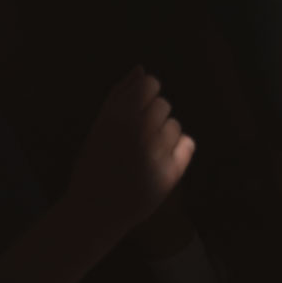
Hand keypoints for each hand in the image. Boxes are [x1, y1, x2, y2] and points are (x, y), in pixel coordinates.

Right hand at [64, 68, 195, 243]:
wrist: (94, 212)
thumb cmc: (95, 166)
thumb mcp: (98, 127)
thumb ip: (119, 95)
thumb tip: (142, 69)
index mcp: (116, 116)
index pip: (151, 84)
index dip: (145, 97)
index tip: (136, 113)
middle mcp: (137, 131)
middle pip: (164, 105)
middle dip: (153, 118)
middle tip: (136, 140)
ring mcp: (155, 153)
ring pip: (175, 125)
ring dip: (164, 136)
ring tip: (145, 155)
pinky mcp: (170, 174)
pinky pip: (187, 144)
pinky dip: (179, 151)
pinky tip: (161, 161)